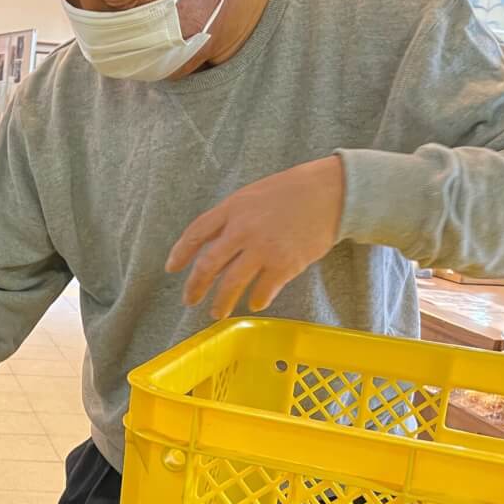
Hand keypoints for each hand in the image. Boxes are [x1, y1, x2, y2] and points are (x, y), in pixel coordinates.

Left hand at [166, 156, 344, 318]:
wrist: (331, 192)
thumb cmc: (294, 190)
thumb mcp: (254, 195)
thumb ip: (233, 217)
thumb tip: (216, 244)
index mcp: (232, 208)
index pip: (196, 233)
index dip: (181, 252)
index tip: (171, 269)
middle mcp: (242, 230)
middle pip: (208, 265)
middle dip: (195, 287)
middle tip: (189, 300)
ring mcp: (262, 249)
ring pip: (231, 284)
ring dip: (221, 302)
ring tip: (217, 313)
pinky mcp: (284, 265)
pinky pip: (263, 291)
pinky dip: (257, 300)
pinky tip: (255, 304)